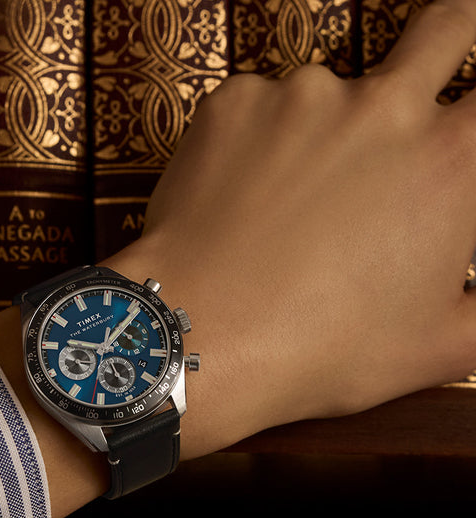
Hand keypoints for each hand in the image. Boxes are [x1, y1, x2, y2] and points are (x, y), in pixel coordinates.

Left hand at [104, 0, 475, 458]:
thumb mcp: (439, 347)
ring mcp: (300, 96)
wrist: (203, 337)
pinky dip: (254, 142)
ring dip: (321, 128)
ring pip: (327, 92)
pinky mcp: (232, 105)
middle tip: (429, 68)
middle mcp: (382, 107)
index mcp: (448, 161)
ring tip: (285, 203)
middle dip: (455, 32)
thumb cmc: (322, 351)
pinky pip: (256, 109)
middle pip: (445, 28)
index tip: (464, 125)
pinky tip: (237, 200)